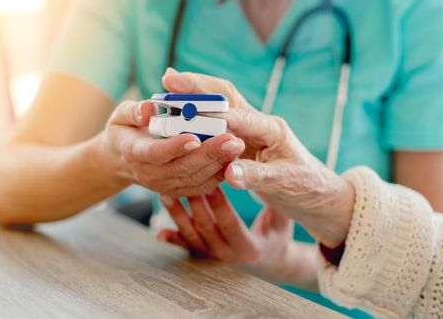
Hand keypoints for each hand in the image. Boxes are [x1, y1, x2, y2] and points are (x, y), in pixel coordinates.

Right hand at [98, 100, 244, 196]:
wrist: (122, 159)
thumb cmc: (124, 130)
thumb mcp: (121, 115)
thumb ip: (135, 111)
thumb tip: (150, 107)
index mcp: (135, 153)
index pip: (156, 153)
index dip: (175, 147)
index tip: (195, 137)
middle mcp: (149, 173)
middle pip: (182, 167)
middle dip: (209, 154)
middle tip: (232, 139)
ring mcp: (164, 185)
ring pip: (195, 178)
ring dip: (218, 164)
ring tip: (238, 146)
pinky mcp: (178, 189)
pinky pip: (201, 186)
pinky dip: (218, 174)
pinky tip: (233, 159)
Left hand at [157, 187, 318, 289]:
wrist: (272, 262)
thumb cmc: (279, 237)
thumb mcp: (283, 222)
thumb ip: (277, 203)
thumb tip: (274, 180)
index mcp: (248, 248)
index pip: (230, 224)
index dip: (220, 204)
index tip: (212, 183)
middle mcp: (228, 256)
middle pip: (207, 228)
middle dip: (195, 204)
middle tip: (184, 181)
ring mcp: (214, 257)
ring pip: (193, 236)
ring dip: (178, 216)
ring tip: (167, 196)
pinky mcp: (205, 256)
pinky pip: (187, 248)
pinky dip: (173, 240)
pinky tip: (159, 232)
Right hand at [163, 70, 353, 246]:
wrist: (318, 196)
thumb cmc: (308, 187)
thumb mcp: (284, 183)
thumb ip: (256, 176)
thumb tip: (228, 172)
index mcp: (272, 129)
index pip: (238, 116)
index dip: (211, 112)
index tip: (185, 108)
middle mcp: (260, 124)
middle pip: (226, 97)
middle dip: (198, 86)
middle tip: (169, 79)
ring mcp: (251, 132)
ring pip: (219, 107)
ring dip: (195, 97)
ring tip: (169, 90)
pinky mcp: (244, 144)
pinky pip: (217, 125)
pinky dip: (198, 117)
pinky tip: (180, 115)